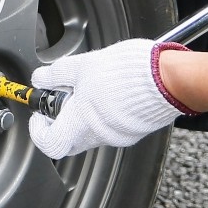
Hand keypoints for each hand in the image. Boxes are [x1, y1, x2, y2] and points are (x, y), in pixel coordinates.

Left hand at [28, 39, 194, 159]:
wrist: (168, 78)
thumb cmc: (129, 72)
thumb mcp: (84, 64)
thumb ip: (58, 73)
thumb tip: (41, 77)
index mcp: (81, 122)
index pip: (49, 143)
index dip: (38, 130)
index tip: (39, 114)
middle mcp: (99, 135)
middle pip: (69, 139)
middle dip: (62, 120)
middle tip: (64, 98)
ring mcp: (119, 136)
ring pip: (91, 133)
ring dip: (84, 116)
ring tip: (91, 88)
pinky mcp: (135, 131)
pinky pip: (111, 128)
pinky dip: (104, 115)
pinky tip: (111, 92)